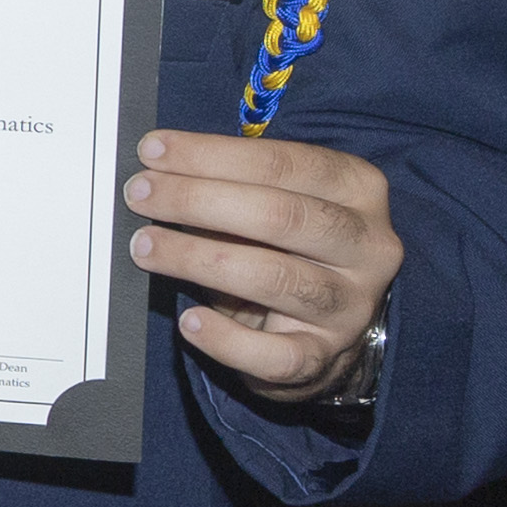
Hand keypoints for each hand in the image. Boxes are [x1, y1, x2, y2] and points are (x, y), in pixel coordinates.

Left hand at [130, 128, 402, 406]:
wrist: (327, 323)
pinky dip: (227, 340)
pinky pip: (275, 355)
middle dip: (198, 200)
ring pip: (274, 278)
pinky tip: (190, 321)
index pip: (285, 163)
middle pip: (281, 216)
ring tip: (145, 247)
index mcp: (358, 190)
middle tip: (139, 194)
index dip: (212, 155)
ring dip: (198, 259)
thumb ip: (230, 182)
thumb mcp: (274, 202)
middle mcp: (367, 246)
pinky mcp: (324, 356)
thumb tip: (155, 167)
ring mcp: (350, 305)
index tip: (152, 151)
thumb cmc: (287, 246)